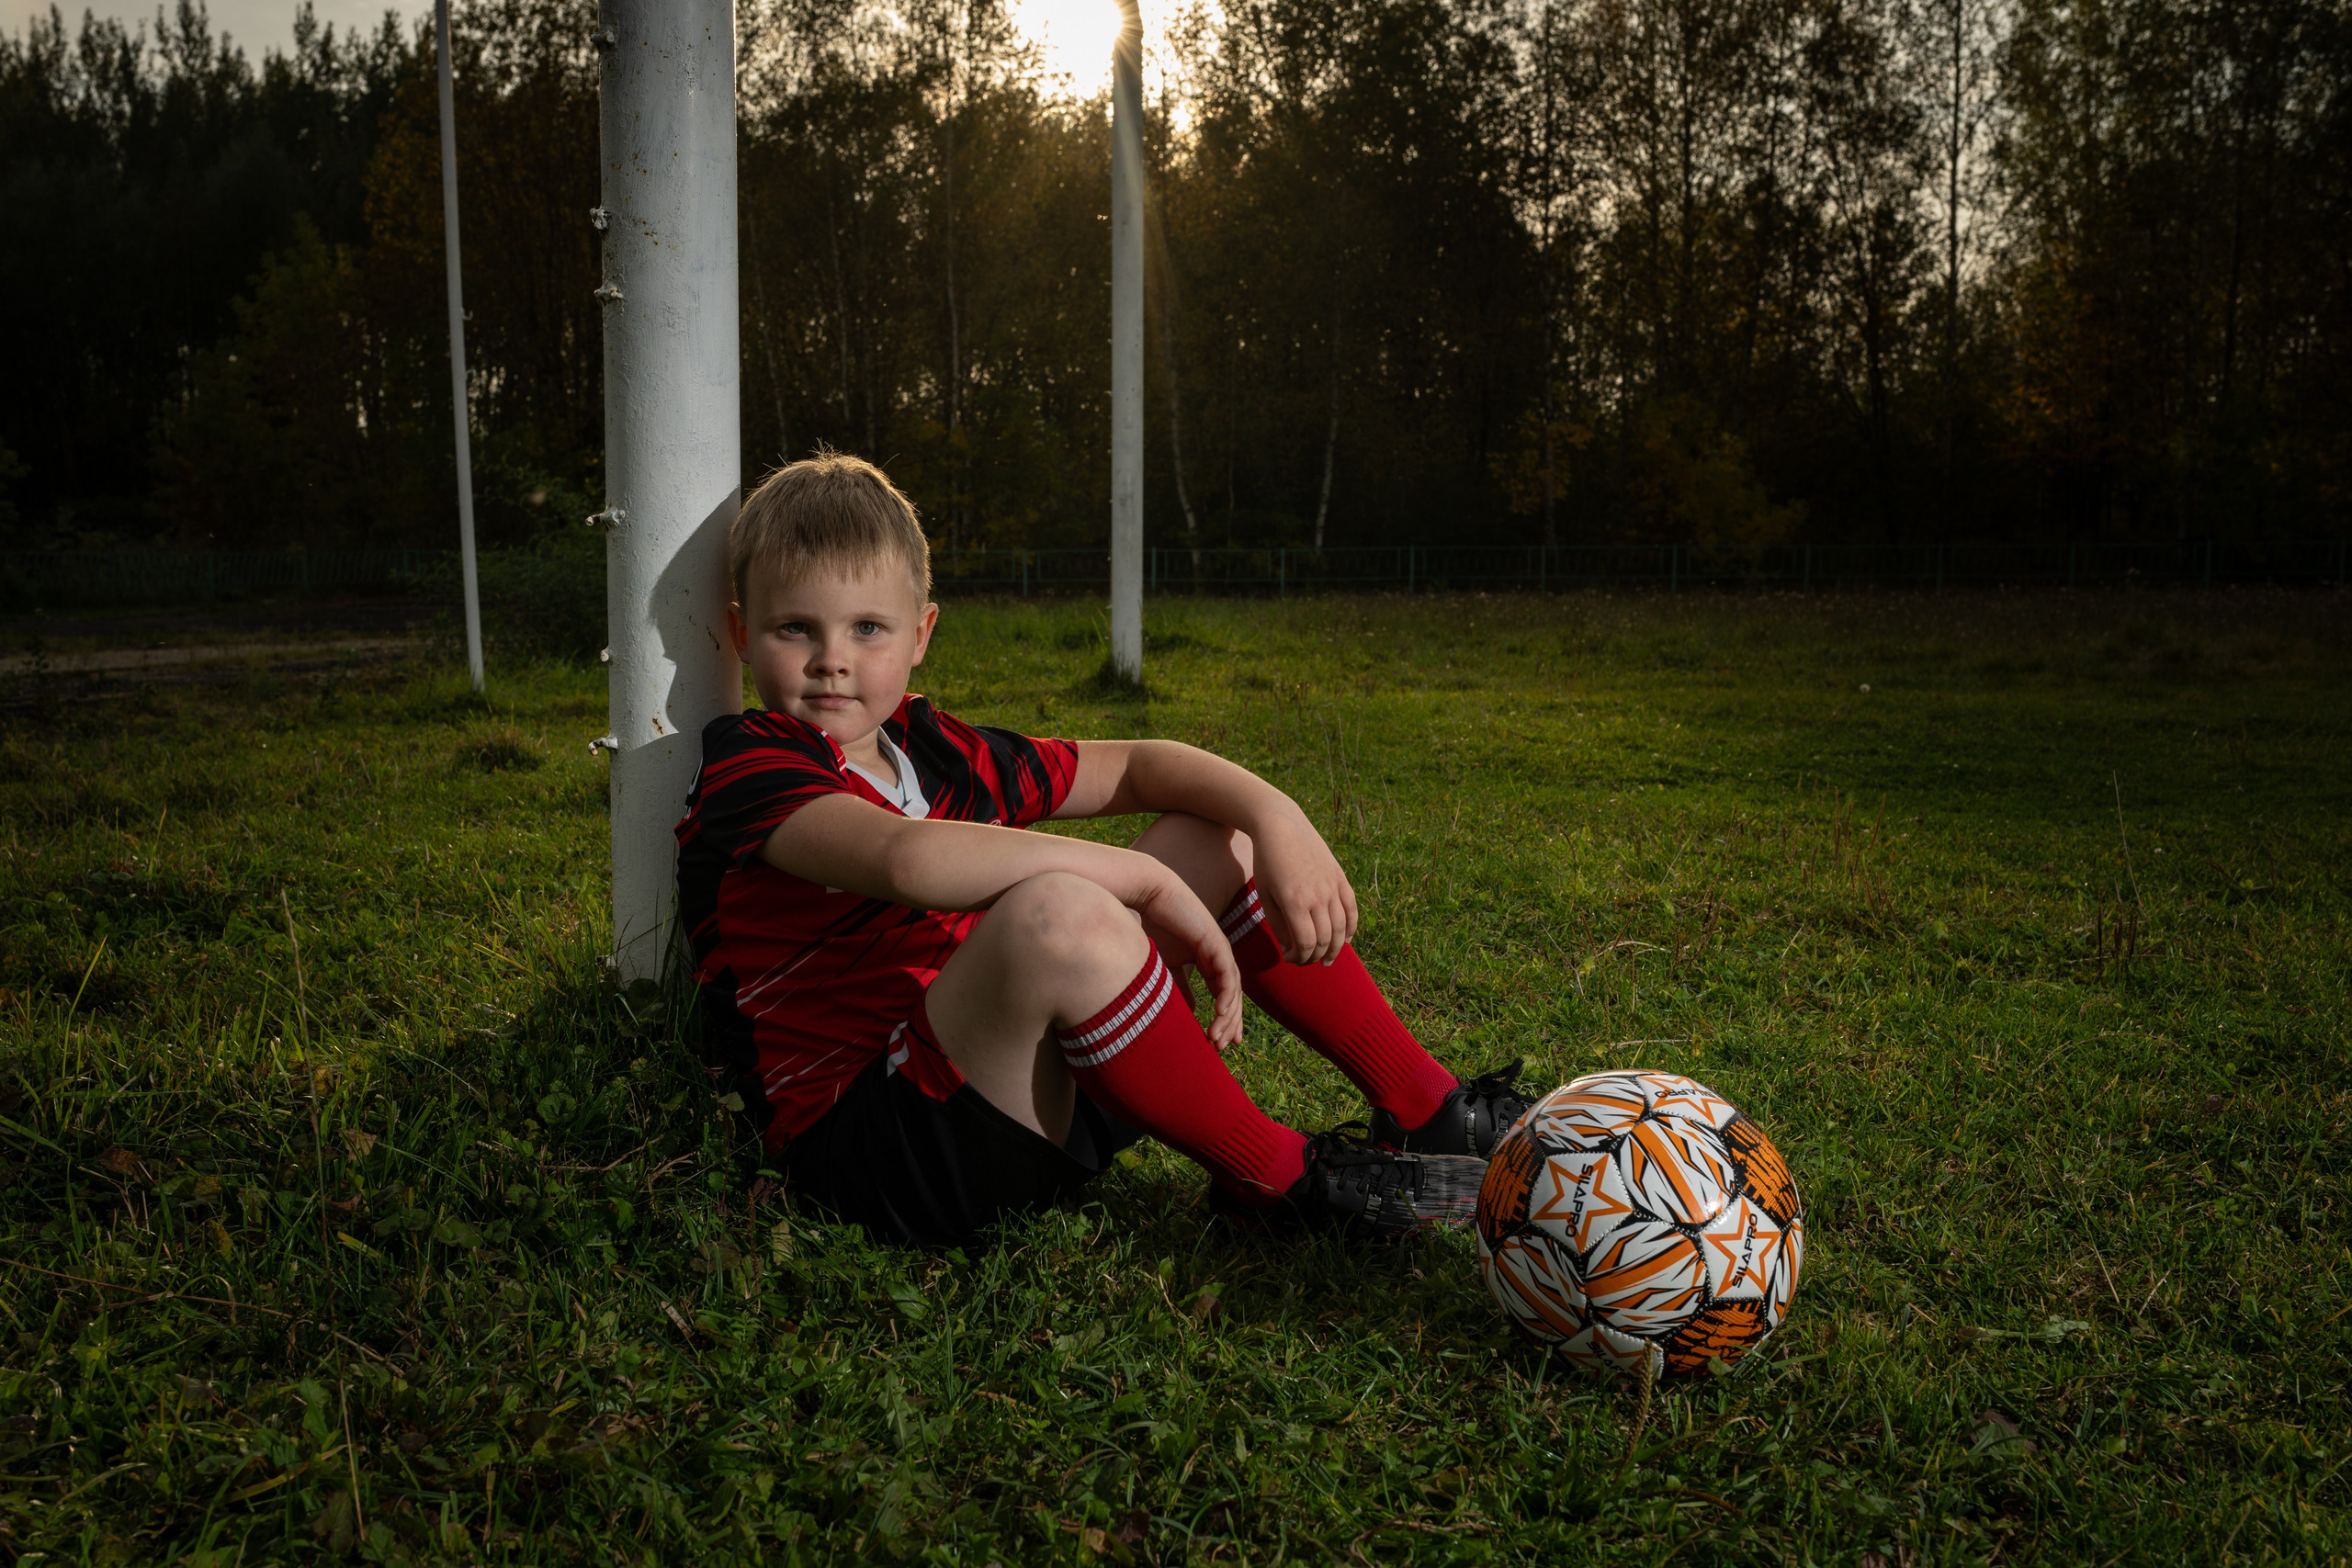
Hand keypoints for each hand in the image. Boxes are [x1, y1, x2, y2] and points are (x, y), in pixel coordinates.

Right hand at [1132, 871, 1244, 1046]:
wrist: (1148, 895)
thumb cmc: (1152, 926)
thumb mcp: (1164, 965)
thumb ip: (1176, 987)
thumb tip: (1185, 1013)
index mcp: (1207, 963)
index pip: (1221, 996)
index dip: (1222, 1021)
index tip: (1217, 1045)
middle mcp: (1218, 958)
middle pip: (1232, 997)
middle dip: (1228, 1024)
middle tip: (1221, 1048)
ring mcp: (1219, 950)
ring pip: (1233, 990)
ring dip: (1228, 1016)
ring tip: (1219, 1038)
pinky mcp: (1216, 942)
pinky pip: (1227, 974)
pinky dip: (1227, 995)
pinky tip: (1221, 1013)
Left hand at [1250, 808, 1358, 965]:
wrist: (1282, 826)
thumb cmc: (1267, 862)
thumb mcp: (1265, 895)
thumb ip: (1278, 925)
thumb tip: (1291, 949)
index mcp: (1294, 902)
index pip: (1305, 943)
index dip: (1299, 958)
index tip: (1289, 958)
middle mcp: (1317, 896)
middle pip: (1325, 939)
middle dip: (1314, 956)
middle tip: (1304, 960)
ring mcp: (1332, 886)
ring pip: (1341, 928)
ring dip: (1335, 948)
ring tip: (1326, 959)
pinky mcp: (1340, 877)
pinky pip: (1352, 908)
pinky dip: (1351, 928)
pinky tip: (1345, 940)